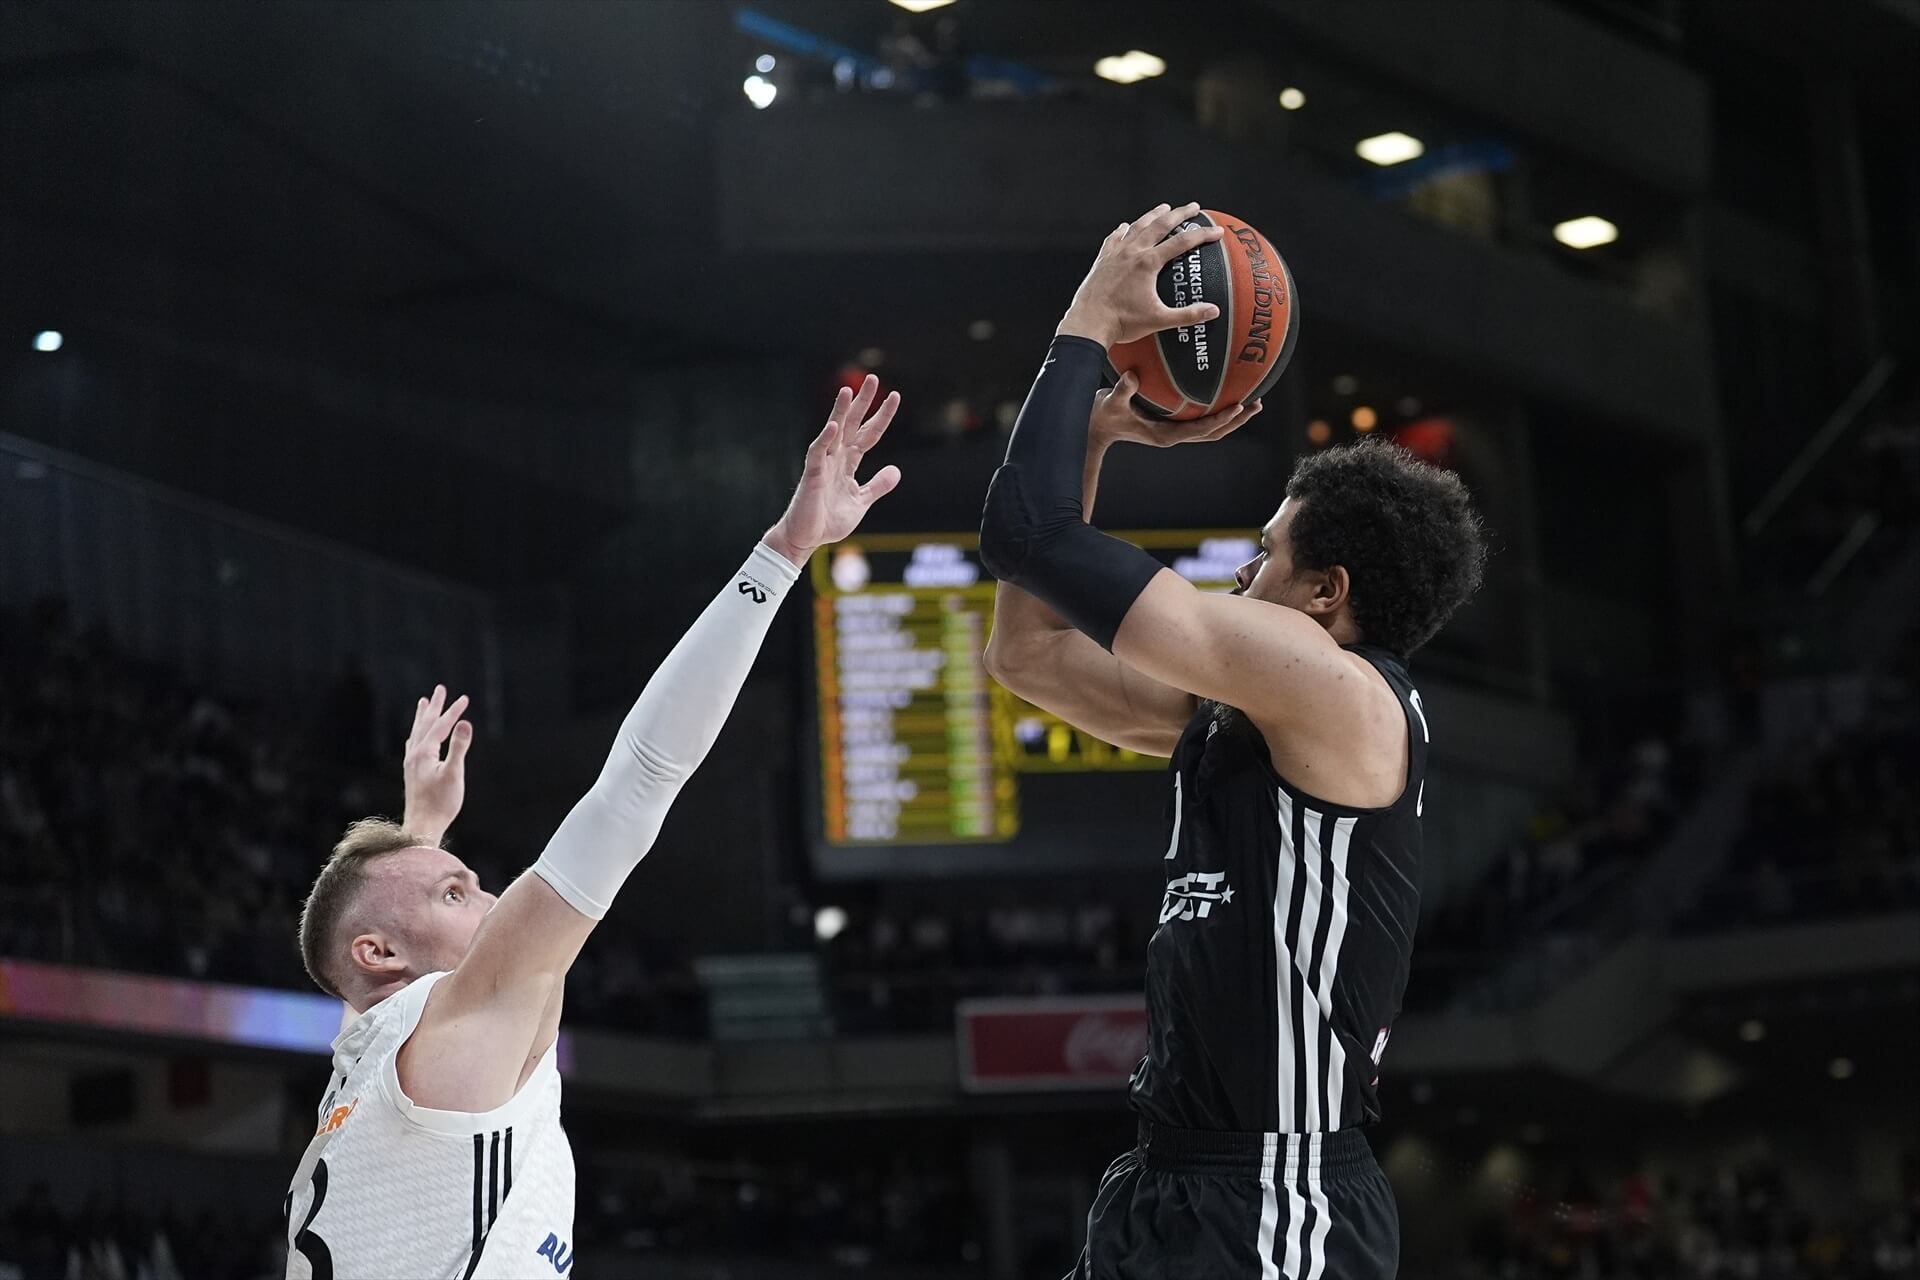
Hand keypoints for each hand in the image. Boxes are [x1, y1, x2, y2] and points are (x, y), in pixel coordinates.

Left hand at [403, 685, 470, 845]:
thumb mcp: (454, 774)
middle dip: (435, 706)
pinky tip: (415, 737)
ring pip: (417, 732)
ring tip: (424, 703)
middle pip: (425, 724)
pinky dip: (417, 733)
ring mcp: (411, 763)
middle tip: (440, 689)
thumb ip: (459, 747)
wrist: (422, 825)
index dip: (453, 711)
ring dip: (423, 717)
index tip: (465, 698)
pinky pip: (413, 744)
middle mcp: (415, 754)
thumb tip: (464, 723)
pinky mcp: (412, 771)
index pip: (441, 726)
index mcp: (424, 752)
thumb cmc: (441, 803)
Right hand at [765, 375, 903, 566]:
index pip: (868, 434)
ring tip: (848, 391)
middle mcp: (836, 458)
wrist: (806, 539)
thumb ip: (877, 486)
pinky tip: (834, 426)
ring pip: (833, 432)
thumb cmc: (828, 521)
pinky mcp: (811, 476)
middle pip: (852, 424)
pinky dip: (825, 440)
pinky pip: (817, 453)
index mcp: (848, 463)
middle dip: (862, 402)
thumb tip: (896, 470)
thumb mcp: (861, 501)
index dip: (881, 416)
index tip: (894, 396)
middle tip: (872, 378)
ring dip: (841, 411)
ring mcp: (823, 465)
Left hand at [1058, 202, 1224, 347]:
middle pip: (1160, 225)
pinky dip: (1122, 230)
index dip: (1201, 235)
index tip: (1216, 231)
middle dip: (1180, 214)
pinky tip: (1124, 227)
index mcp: (1148, 263)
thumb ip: (1187, 315)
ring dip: (1152, 215)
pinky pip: (1114, 238)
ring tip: (1163, 208)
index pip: (1182, 242)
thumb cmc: (1121, 322)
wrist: (1088, 323)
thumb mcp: (1159, 319)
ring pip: (1137, 226)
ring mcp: (1115, 254)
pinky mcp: (1102, 260)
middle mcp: (1132, 252)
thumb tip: (1212, 311)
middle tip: (1193, 207)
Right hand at [1092, 370, 1262, 447]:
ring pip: (1211, 428)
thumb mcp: (1110, 402)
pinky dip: (1216, 410)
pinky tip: (1224, 393)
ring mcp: (1174, 431)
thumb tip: (1133, 377)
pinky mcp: (1171, 424)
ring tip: (1251, 402)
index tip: (1238, 407)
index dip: (1222, 420)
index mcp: (1166, 435)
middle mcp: (1174, 435)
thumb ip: (1122, 391)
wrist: (1096, 427)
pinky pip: (1200, 418)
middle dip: (1237, 420)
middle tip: (1256, 404)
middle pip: (1214, 432)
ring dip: (1232, 418)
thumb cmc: (1103, 416)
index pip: (1202, 430)